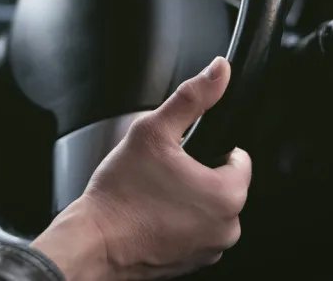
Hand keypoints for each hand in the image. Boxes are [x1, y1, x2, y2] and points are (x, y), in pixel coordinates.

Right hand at [32, 57, 251, 280]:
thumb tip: (219, 70)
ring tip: (154, 195)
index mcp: (227, 195)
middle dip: (197, 174)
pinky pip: (193, 232)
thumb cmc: (120, 195)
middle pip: (222, 184)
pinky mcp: (190, 264)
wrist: (94, 243)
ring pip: (206, 210)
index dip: (210, 147)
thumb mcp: (153, 132)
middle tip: (162, 172)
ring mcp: (208, 250)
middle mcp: (226, 228)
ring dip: (188, 200)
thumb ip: (191, 98)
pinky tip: (150, 215)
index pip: (238, 158)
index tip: (181, 153)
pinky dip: (177, 223)